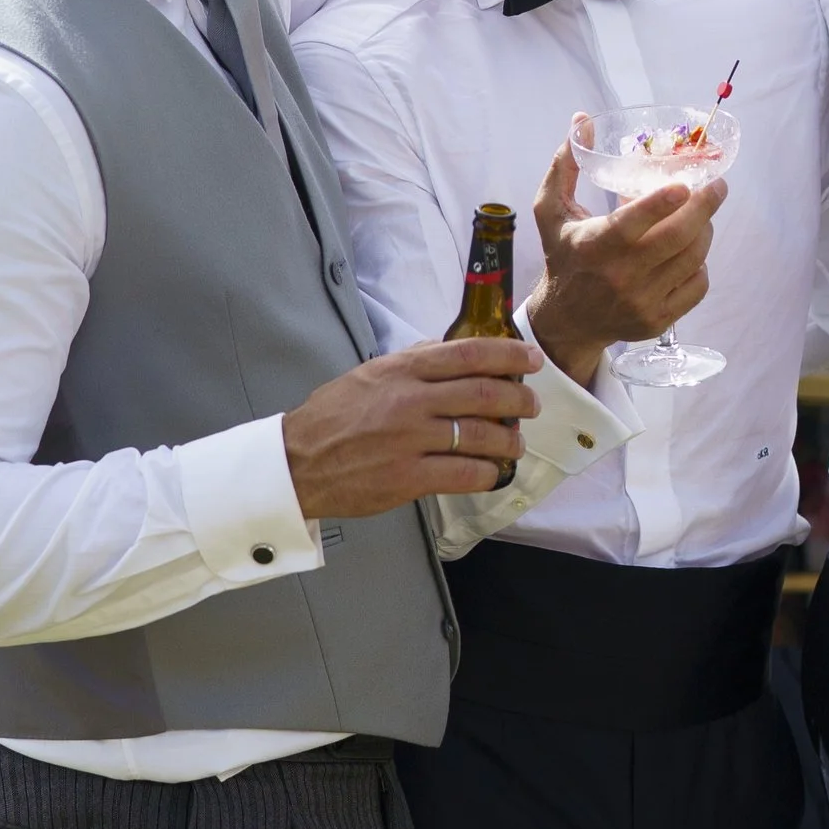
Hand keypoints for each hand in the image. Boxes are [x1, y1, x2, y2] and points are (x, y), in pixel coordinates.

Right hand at [283, 336, 542, 515]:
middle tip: (531, 406)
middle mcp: (411, 401)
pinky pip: (465, 474)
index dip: (508, 355)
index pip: (468, 354)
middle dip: (519, 400)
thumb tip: (449, 350)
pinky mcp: (409, 478)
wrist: (298, 462)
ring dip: (509, 440)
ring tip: (514, 443)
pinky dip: (488, 472)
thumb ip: (411, 361)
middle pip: (484, 394)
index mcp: (402, 369)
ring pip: (481, 436)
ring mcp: (411, 441)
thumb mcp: (370, 374)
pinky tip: (492, 472)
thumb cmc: (333, 417)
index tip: (531, 360)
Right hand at [528, 136, 724, 386]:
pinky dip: (701, 264)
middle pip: (676, 237)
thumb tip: (582, 120)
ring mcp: (642, 301)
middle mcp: (619, 276)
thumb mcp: (550, 211)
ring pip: (692, 259)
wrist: (566, 321)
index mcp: (593, 245)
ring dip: (705, 230)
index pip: (633, 223)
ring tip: (704, 214)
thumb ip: (565, 165)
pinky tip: (692, 250)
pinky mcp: (658, 320)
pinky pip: (697, 286)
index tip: (685, 183)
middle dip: (705, 207)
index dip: (662, 202)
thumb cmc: (562, 256)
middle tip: (717, 187)